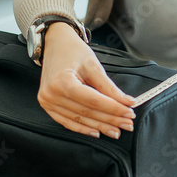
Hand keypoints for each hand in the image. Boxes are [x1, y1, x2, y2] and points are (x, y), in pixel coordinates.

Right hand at [37, 22, 135, 138]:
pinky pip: (67, 122)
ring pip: (79, 120)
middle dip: (110, 120)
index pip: (94, 101)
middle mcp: (51, 94)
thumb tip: (127, 103)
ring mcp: (47, 102)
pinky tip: (97, 132)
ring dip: (100, 127)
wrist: (55, 44)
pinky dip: (83, 128)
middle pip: (87, 112)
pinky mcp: (48, 106)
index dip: (114, 109)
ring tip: (117, 130)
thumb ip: (109, 87)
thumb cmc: (74, 52)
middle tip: (128, 124)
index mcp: (62, 81)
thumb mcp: (94, 65)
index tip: (130, 113)